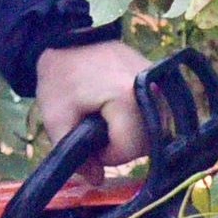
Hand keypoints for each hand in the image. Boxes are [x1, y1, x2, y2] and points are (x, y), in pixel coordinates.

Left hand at [32, 40, 152, 164]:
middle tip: (97, 132)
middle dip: (121, 146)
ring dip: (132, 135)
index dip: (107, 154)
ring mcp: (159, 84)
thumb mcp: (56, 118)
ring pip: (155, 131)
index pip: (130, 149)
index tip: (89, 141)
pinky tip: (119, 112)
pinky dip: (140, 121)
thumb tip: (96, 180)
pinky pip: (157, 114)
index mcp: (127, 98)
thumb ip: (75, 155)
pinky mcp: (160, 80)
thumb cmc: (61, 75)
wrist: (69, 36)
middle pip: (147, 143)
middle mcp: (152, 91)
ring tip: (107, 120)